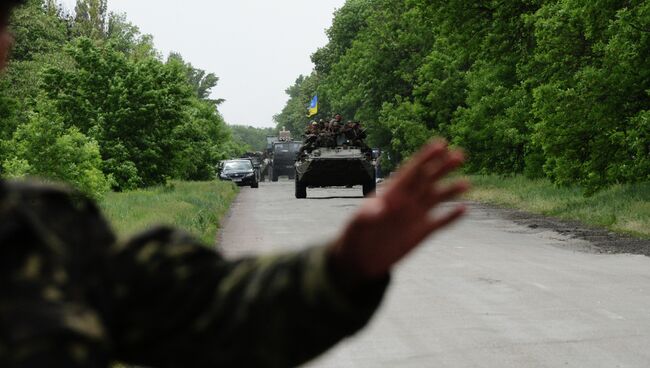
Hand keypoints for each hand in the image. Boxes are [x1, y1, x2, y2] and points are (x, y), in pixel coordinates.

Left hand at [328, 140, 469, 283]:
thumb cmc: (355, 235)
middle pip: (428, 179)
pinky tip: (464, 209)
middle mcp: (406, 200)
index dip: (426, 157)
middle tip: (460, 155)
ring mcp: (415, 215)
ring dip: (451, 190)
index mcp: (391, 192)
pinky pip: (439, 223)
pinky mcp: (421, 233)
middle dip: (443, 167)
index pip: (411, 171)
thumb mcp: (357, 224)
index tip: (441, 144)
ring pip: (437, 198)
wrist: (360, 259)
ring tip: (466, 183)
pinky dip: (451, 217)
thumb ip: (368, 214)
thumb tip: (380, 208)